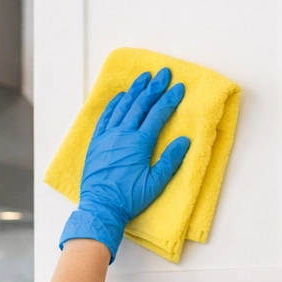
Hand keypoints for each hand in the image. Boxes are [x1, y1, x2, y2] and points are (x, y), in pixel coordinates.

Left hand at [59, 68, 190, 261]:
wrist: (100, 208)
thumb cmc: (128, 199)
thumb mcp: (155, 184)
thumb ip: (170, 161)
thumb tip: (184, 141)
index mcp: (139, 144)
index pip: (157, 115)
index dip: (169, 99)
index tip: (179, 87)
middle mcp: (122, 135)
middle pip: (140, 105)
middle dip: (153, 87)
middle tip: (163, 73)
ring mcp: (108, 137)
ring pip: (123, 107)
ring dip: (134, 91)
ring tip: (144, 77)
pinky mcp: (97, 143)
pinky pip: (106, 118)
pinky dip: (114, 105)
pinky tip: (121, 96)